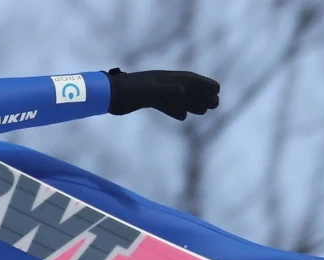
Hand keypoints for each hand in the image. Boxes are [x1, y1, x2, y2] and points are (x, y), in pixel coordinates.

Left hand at [105, 68, 219, 120]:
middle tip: (216, 104)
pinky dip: (175, 109)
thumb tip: (182, 91)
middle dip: (202, 95)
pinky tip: (182, 116)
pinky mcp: (146, 99)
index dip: (203, 84)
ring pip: (177, 97)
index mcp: (163, 78)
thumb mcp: (146, 92)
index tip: (217, 90)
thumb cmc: (125, 92)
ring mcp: (153, 91)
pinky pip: (165, 104)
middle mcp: (161, 83)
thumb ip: (164, 90)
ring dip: (192, 103)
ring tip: (204, 111)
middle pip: (186, 88)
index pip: (188, 80)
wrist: (106, 95)